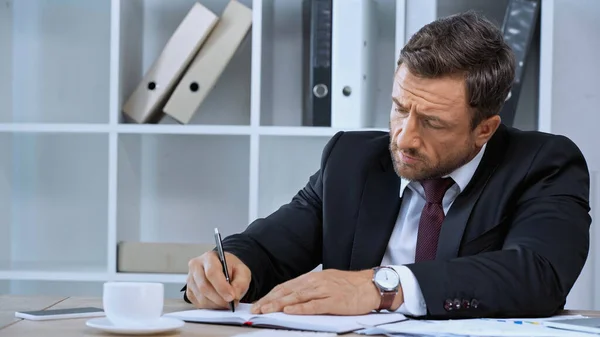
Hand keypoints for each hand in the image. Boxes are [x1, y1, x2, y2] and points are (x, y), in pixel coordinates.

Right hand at [186, 251, 250, 309]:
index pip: (212, 272)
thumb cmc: (231, 269)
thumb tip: (234, 295)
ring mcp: (190, 279)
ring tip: (227, 302)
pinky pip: (198, 303)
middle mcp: (196, 267)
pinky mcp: (189, 291)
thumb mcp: (242, 271)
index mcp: (209, 257)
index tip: (232, 296)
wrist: (224, 270)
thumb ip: (240, 283)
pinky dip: (211, 306)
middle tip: (231, 303)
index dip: (222, 287)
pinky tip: (218, 302)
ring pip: (201, 297)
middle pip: (204, 286)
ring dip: (216, 304)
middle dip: (220, 299)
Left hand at [250, 269, 401, 314]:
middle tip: (256, 309)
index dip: (271, 295)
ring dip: (279, 304)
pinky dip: (300, 308)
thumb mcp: (326, 282)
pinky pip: (314, 305)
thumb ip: (310, 289)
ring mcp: (324, 291)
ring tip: (266, 310)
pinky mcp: (334, 301)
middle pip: (287, 291)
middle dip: (270, 300)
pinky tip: (289, 311)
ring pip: (296, 297)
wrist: (371, 285)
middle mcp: (315, 282)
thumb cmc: (350, 286)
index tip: (259, 303)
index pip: (286, 286)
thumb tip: (293, 297)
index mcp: (312, 278)